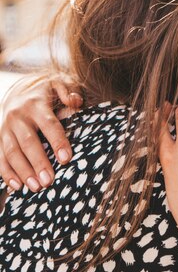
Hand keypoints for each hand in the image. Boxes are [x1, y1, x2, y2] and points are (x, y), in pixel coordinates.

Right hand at [0, 73, 82, 192]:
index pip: (49, 124)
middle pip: (28, 142)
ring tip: (36, 188)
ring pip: (12, 152)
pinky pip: (0, 157)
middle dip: (38, 162)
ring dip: (23, 171)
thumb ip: (69, 91)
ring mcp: (6, 128)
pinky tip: (17, 186)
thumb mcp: (60, 83)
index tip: (66, 159)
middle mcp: (18, 117)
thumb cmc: (47, 91)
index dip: (57, 141)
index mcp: (36, 104)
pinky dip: (7, 173)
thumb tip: (75, 101)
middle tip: (49, 181)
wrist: (19, 90)